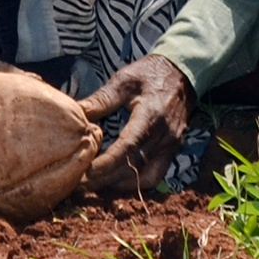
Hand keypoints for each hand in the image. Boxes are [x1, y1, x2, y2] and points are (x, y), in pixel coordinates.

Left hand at [76, 53, 194, 193]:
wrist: (183, 73)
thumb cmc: (150, 73)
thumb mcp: (123, 80)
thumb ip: (101, 100)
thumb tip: (75, 113)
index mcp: (150, 116)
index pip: (127, 148)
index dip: (105, 165)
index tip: (83, 174)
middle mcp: (164, 136)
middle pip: (133, 168)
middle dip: (104, 180)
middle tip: (78, 185)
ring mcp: (170, 147)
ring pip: (144, 178)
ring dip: (118, 185)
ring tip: (93, 184)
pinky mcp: (172, 152)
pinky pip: (154, 176)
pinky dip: (134, 182)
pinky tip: (115, 179)